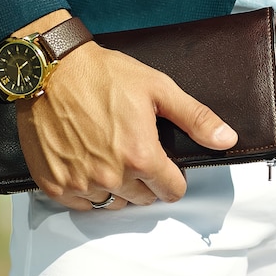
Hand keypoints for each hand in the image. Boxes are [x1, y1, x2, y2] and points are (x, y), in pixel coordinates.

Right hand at [15, 41, 237, 210]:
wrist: (49, 70)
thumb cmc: (103, 75)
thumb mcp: (157, 88)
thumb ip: (195, 118)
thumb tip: (227, 140)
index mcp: (141, 156)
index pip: (172, 191)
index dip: (173, 177)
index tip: (164, 163)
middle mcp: (111, 177)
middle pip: (143, 199)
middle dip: (145, 181)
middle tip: (133, 151)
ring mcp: (80, 183)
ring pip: (113, 203)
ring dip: (116, 188)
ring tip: (109, 157)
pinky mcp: (54, 184)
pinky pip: (81, 204)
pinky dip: (87, 191)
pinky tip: (85, 165)